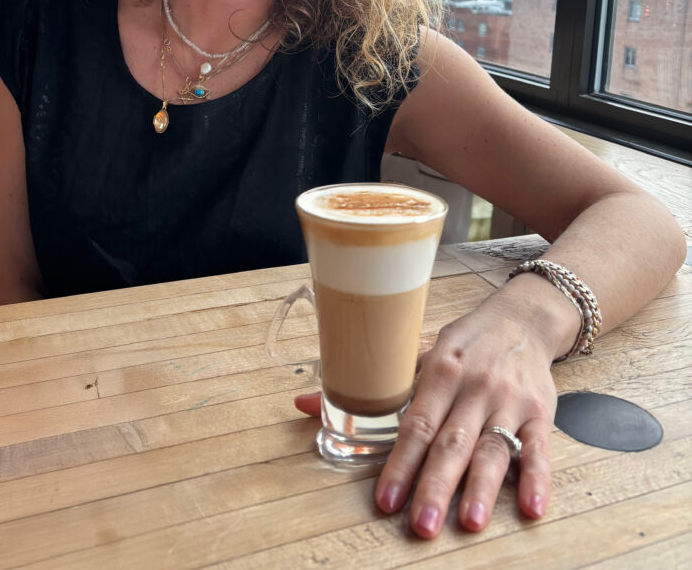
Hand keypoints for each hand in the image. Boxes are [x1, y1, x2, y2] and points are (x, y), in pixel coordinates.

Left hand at [295, 298, 556, 537]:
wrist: (522, 319)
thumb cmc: (465, 342)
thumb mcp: (416, 352)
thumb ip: (370, 384)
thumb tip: (302, 403)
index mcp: (440, 371)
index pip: (415, 423)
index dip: (399, 462)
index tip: (386, 498)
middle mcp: (474, 387)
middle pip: (452, 442)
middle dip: (435, 484)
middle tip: (421, 523)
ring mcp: (509, 401)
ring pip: (494, 449)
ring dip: (482, 488)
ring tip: (469, 521)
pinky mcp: (541, 413)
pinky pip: (540, 449)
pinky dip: (538, 480)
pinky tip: (531, 508)